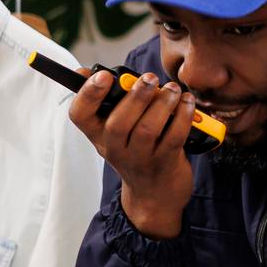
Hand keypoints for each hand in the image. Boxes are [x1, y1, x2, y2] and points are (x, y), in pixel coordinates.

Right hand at [65, 69, 194, 239]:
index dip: (88, 94)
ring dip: (162, 104)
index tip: (103, 76)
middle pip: (117, 123)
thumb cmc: (136, 151)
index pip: (80, 115)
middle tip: (149, 78)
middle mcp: (115, 148)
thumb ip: (106, 102)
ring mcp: (140, 158)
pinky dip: (183, 117)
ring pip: (147, 130)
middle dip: (135, 97)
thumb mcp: (114, 132)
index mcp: (98, 135)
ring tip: (173, 89)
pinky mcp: (165, 163)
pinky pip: (174, 138)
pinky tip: (187, 102)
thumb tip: (84, 72)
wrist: (155, 195)